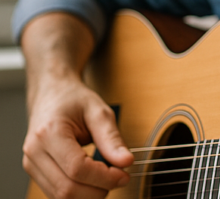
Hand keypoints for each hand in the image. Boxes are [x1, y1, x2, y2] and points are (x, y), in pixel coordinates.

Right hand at [23, 71, 132, 198]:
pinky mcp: (35, 172)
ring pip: (60, 196)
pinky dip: (79, 192)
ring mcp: (31, 164)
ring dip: (89, 194)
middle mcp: (34, 152)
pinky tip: (94, 179)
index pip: (77, 169)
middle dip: (98, 189)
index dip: (104, 177)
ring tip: (108, 177)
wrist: (52, 94)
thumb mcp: (99, 111)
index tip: (124, 174)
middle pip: (67, 188)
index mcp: (49, 133)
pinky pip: (56, 193)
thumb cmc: (73, 99)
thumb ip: (112, 138)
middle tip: (120, 177)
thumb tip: (126, 162)